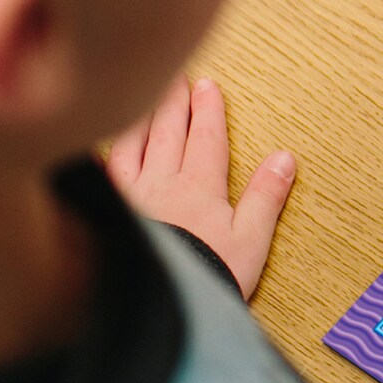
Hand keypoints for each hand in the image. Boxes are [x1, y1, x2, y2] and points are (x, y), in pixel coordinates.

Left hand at [107, 74, 295, 298]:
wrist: (161, 305)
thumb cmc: (210, 277)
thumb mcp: (252, 241)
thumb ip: (266, 197)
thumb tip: (284, 157)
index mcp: (200, 188)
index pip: (206, 138)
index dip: (208, 110)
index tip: (207, 86)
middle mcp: (162, 184)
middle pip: (167, 133)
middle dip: (173, 102)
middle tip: (175, 78)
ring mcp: (130, 198)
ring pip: (131, 146)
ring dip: (140, 119)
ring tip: (141, 98)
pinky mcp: (108, 215)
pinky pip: (102, 174)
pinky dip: (102, 154)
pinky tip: (98, 147)